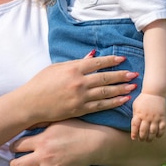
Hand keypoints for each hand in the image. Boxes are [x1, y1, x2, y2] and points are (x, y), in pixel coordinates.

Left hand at [10, 119, 94, 165]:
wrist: (94, 142)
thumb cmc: (75, 128)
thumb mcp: (55, 121)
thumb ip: (39, 123)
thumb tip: (24, 125)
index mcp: (41, 141)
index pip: (17, 146)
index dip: (13, 146)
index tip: (14, 147)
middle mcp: (44, 156)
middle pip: (18, 164)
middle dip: (12, 164)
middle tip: (13, 161)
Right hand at [22, 54, 137, 126]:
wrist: (31, 103)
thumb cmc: (40, 83)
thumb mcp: (56, 68)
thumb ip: (76, 62)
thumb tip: (92, 56)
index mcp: (73, 68)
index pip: (97, 62)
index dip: (111, 60)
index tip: (122, 59)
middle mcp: (79, 82)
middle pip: (105, 77)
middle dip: (122, 75)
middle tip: (134, 74)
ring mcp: (80, 97)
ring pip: (106, 92)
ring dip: (121, 89)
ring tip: (133, 86)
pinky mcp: (80, 109)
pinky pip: (101, 106)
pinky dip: (113, 102)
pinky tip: (123, 100)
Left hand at [131, 93, 165, 141]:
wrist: (154, 92)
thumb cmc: (143, 99)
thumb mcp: (135, 106)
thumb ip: (134, 116)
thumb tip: (134, 126)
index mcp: (138, 114)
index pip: (135, 126)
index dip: (134, 133)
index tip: (134, 138)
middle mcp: (146, 117)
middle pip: (144, 131)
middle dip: (142, 138)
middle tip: (141, 140)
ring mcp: (155, 118)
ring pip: (153, 132)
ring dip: (150, 138)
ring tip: (148, 140)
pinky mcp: (162, 117)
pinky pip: (162, 128)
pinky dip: (160, 134)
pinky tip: (157, 136)